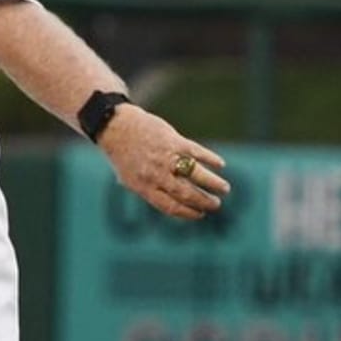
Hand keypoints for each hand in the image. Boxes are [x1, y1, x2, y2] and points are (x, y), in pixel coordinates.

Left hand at [97, 106, 228, 220]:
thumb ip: (149, 191)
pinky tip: (221, 165)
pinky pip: (197, 152)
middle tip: (216, 205)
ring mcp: (166, 157)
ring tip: (225, 189)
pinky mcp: (174, 140)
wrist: (116, 125)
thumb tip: (171, 205)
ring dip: (213, 183)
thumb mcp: (128, 179)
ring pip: (196, 174)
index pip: (171, 206)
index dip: (188, 213)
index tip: (201, 215)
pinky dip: (211, 158)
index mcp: (144, 187)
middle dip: (205, 201)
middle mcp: (156, 174)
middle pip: (186, 193)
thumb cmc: (122, 155)